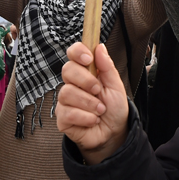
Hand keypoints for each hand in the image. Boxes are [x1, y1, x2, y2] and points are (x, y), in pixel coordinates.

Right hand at [57, 42, 129, 164]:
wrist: (113, 132)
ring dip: (89, 103)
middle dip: (86, 81)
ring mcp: (65, 101)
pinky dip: (85, 117)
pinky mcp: (62, 118)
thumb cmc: (114, 108)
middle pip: (67, 70)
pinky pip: (68, 113)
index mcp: (85, 72)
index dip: (77, 52)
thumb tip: (99, 47)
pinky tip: (93, 120)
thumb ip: (107, 67)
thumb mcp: (116, 86)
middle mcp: (72, 84)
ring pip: (67, 93)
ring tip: (100, 110)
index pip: (73, 53)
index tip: (88, 59)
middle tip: (98, 91)